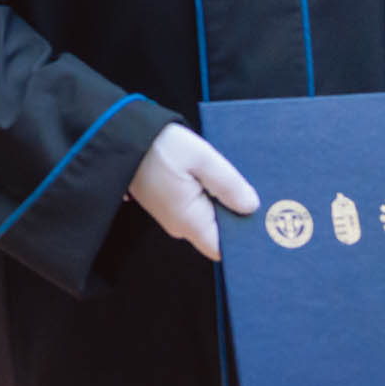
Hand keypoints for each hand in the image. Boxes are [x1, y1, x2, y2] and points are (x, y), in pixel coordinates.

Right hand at [127, 122, 258, 260]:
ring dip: (225, 203)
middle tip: (257, 196)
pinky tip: (219, 178)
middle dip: (238, 216)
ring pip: (210, 218)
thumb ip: (228, 184)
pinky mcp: (170, 202)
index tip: (263, 223)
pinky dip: (212, 195)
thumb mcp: (201, 158)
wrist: (121, 136)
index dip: (244, 239)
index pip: (224, 249)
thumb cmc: (158, 146)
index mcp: (189, 220)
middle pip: (220, 232)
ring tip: (239, 182)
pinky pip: (199, 206)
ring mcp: (174, 214)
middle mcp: (181, 224)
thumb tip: (251, 206)